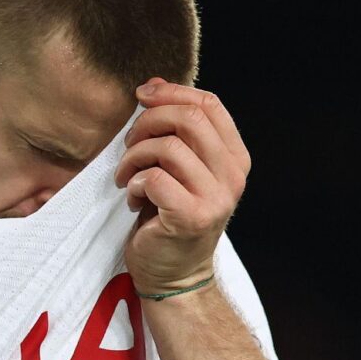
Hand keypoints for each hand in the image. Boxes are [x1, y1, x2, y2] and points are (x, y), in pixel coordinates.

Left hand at [114, 77, 250, 294]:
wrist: (174, 275)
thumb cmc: (170, 217)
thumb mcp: (178, 168)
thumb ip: (173, 129)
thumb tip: (153, 84)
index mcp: (234, 158)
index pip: (209, 104)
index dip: (171, 92)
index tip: (141, 96)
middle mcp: (232, 176)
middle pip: (188, 119)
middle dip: (147, 123)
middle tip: (129, 145)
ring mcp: (216, 197)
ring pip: (167, 147)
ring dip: (134, 157)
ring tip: (126, 177)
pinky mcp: (192, 217)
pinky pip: (154, 178)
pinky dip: (134, 183)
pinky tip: (134, 198)